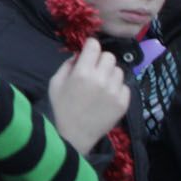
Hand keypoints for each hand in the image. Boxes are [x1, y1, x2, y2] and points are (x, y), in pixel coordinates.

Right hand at [49, 38, 130, 153]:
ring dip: (110, 74)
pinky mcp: (123, 103)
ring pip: (119, 70)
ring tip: (102, 84)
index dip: (91, 47)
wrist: (74, 135)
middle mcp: (101, 79)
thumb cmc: (61, 108)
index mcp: (82, 72)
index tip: (88, 52)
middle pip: (109, 56)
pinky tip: (107, 96)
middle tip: (94, 70)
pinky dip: (117, 88)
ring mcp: (114, 92)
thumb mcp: (55, 83)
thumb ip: (66, 65)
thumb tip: (79, 56)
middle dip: (101, 60)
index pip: (95, 46)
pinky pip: (125, 86)